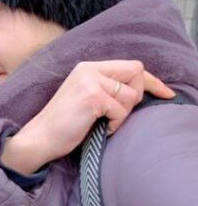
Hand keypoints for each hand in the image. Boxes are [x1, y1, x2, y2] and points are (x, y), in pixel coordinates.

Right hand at [0, 60, 174, 174]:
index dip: (152, 81)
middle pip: (137, 75)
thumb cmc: (64, 125)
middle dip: (134, 98)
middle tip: (116, 115)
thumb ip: (108, 87)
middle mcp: (89, 69)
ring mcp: (90, 82)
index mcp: (88, 68)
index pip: (132, 66)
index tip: (166, 93)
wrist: (39, 139)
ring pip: (131, 96)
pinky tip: (98, 129)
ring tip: (103, 123)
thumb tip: (142, 89)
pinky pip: (121, 110)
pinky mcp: (92, 97)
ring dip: (122, 115)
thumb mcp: (86, 97)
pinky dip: (114, 124)